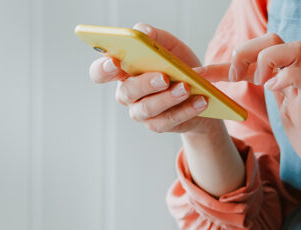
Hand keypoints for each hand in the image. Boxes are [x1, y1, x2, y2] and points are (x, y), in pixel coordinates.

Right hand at [88, 23, 220, 135]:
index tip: (114, 62)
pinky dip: (186, 110)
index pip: (100, 72)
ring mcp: (140, 112)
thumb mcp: (168, 45)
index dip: (103, 69)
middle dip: (145, 83)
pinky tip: (200, 100)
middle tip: (164, 77)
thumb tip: (144, 33)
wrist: (199, 91)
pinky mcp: (157, 125)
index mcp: (122, 71)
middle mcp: (126, 93)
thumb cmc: (177, 65)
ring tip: (186, 88)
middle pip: (127, 91)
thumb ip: (154, 36)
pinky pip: (169, 120)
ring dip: (168, 98)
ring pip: (148, 108)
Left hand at [215, 34, 300, 190]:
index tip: (198, 74)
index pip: (253, 56)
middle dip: (246, 51)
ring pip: (292, 47)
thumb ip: (264, 95)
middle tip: (235, 78)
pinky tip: (273, 89)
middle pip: (273, 38)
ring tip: (259, 83)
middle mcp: (297, 73)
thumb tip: (232, 90)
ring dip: (268, 60)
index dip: (222, 63)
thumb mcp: (279, 111)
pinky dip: (287, 77)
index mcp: (284, 75)